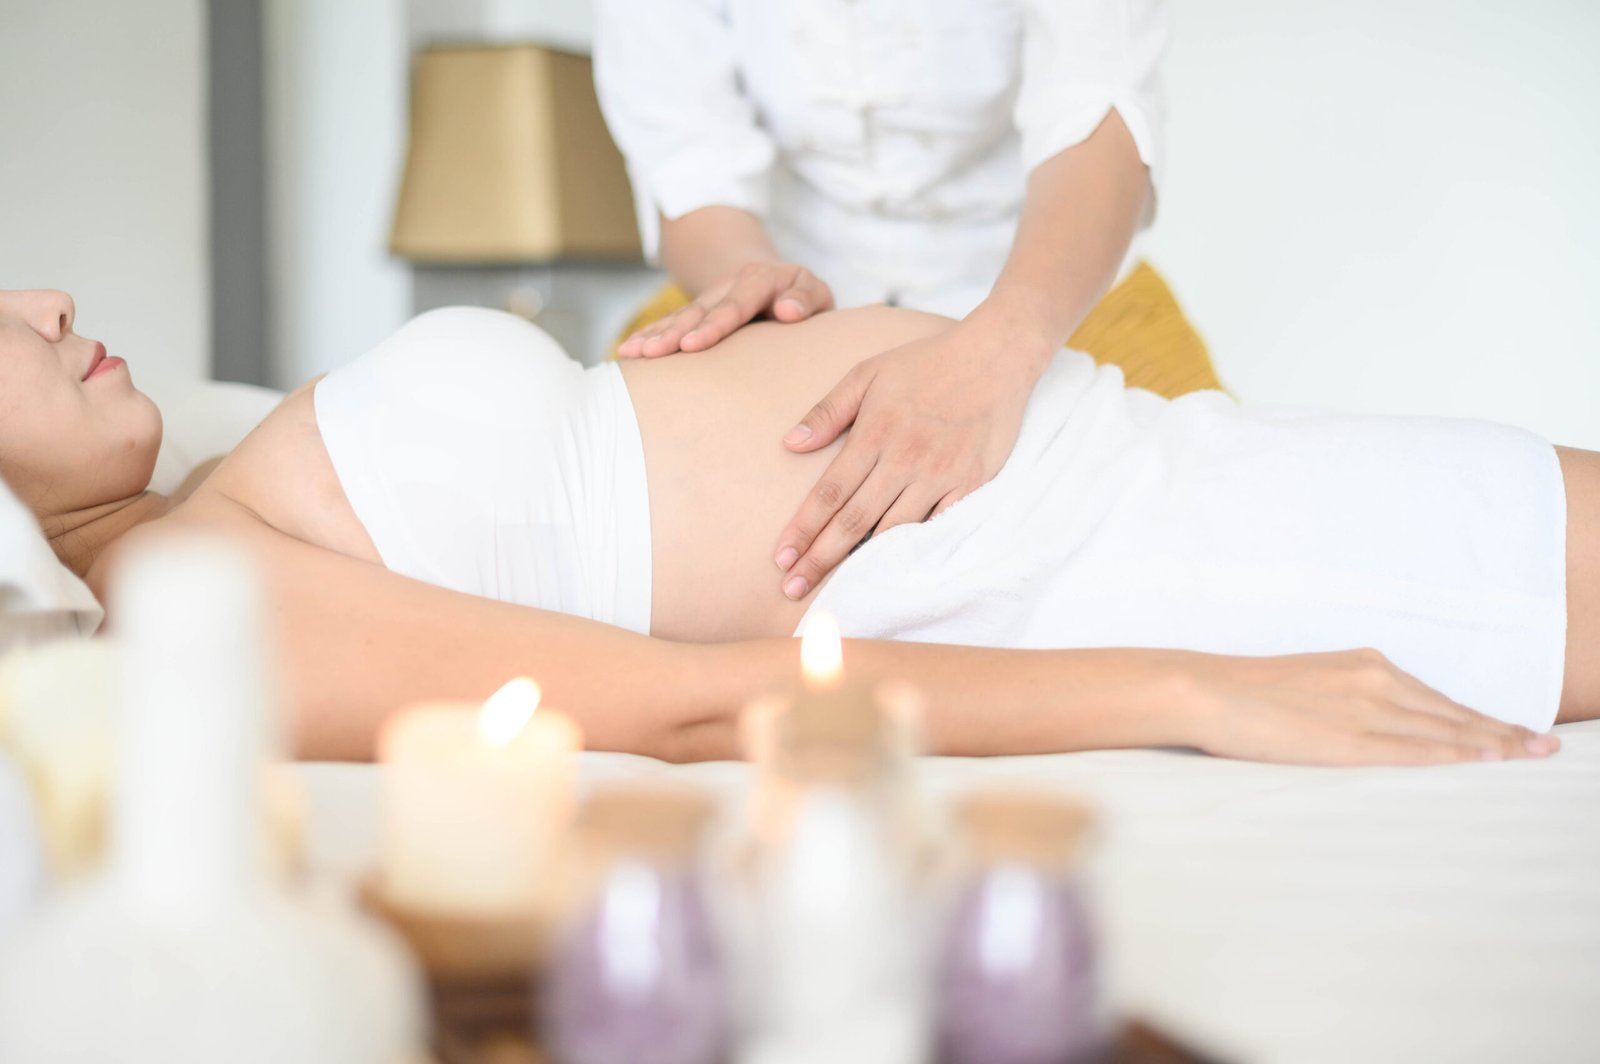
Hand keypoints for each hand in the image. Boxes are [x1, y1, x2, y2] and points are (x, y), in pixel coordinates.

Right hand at [616, 262, 831, 358]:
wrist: (775, 281)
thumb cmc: (801, 297)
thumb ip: (806, 298)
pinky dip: (647, 336)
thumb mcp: (815, 292)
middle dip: (674, 333)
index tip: (694, 344)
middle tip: (653, 353)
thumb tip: (787, 311)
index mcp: (760, 281)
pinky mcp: (695, 314)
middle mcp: (728, 288)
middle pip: (699, 312)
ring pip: (678, 318)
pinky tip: (626, 351)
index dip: (714, 324)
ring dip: (654, 336)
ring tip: (631, 353)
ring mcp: (708, 300)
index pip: (736, 304)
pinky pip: (668, 324)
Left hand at [773, 320, 1048, 598]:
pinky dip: (913, 551)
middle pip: (853, 522)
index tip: (780, 558)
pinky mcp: (970, 484)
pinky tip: (891, 572)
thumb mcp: (867, 373)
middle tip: (792, 588)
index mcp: (874, 434)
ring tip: (834, 590)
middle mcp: (903, 460)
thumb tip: (789, 444)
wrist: (995, 356)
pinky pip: (937, 528)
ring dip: (861, 564)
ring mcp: (939, 475)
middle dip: (819, 558)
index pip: (829, 493)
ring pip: (893, 531)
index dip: (803, 529)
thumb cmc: (926, 363)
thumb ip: (828, 411)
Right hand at [1183, 648, 1560, 765]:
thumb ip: (1342, 698)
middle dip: (1501, 730)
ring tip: (1530, 753)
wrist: (1206, 690)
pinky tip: (1486, 760)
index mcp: (1363, 665)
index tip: (1512, 729)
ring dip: (1492, 743)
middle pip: (1451, 713)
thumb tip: (1358, 722)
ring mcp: (1365, 708)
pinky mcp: (1350, 739)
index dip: (1477, 717)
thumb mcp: (1306, 682)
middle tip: (1545, 744)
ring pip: (1444, 729)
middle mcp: (1374, 680)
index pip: (1434, 698)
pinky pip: (1416, 750)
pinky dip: (1457, 754)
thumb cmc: (1243, 692)